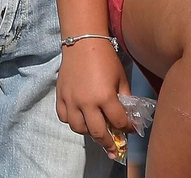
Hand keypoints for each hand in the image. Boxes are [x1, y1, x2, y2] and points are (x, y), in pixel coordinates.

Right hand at [55, 39, 132, 160]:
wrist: (83, 42)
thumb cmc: (105, 58)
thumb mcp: (120, 78)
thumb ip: (125, 99)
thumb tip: (128, 117)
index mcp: (105, 97)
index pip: (118, 122)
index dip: (127, 129)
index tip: (130, 130)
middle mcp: (87, 102)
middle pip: (98, 133)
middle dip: (109, 143)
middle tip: (114, 148)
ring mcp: (71, 100)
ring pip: (79, 129)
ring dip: (89, 133)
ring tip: (96, 131)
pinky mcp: (60, 95)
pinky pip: (64, 117)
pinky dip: (72, 121)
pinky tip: (80, 119)